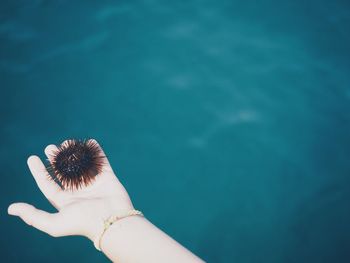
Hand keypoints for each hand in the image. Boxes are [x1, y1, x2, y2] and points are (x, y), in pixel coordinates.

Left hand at [8, 139, 133, 241]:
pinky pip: (100, 161)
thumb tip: (11, 208)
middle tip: (50, 147)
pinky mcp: (107, 177)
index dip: (39, 171)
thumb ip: (33, 216)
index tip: (32, 158)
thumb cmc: (83, 222)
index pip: (48, 184)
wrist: (112, 221)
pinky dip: (96, 151)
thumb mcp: (54, 223)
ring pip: (80, 164)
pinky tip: (89, 141)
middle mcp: (78, 191)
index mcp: (64, 201)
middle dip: (56, 159)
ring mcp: (93, 183)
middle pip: (64, 172)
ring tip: (67, 142)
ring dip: (74, 153)